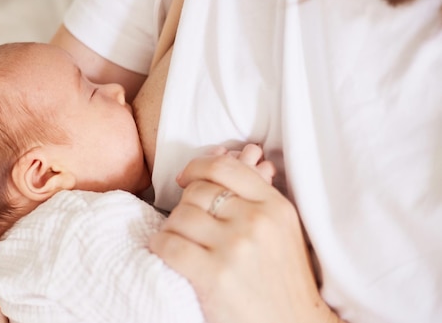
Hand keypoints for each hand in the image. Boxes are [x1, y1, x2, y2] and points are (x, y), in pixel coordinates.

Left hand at [150, 144, 339, 322]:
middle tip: (187, 223)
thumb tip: (217, 161)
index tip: (185, 177)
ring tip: (180, 241)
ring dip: (172, 227)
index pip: (225, 169)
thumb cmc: (282, 279)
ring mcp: (235, 248)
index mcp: (274, 207)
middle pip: (198, 192)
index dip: (197, 167)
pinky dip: (159, 245)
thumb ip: (254, 197)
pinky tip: (164, 250)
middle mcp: (256, 222)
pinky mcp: (214, 276)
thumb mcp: (281, 230)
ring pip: (180, 216)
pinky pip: (169, 243)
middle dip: (186, 205)